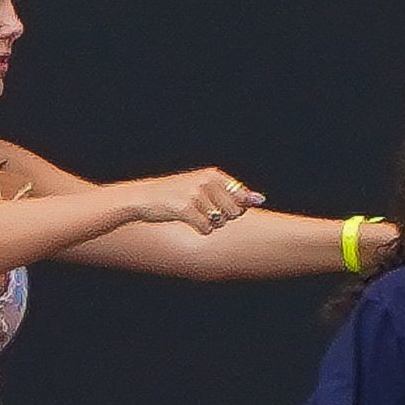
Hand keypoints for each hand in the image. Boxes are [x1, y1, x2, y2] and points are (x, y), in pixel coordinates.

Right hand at [125, 168, 265, 233]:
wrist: (143, 198)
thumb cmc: (176, 195)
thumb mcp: (203, 187)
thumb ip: (232, 193)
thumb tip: (262, 199)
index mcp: (213, 174)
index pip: (240, 196)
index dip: (233, 208)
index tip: (216, 206)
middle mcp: (206, 181)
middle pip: (234, 212)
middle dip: (223, 218)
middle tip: (202, 211)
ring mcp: (196, 194)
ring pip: (220, 223)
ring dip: (209, 225)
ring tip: (193, 215)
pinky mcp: (186, 208)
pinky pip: (206, 229)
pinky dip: (199, 230)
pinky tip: (187, 222)